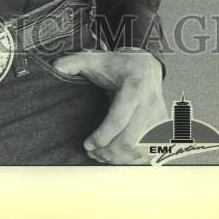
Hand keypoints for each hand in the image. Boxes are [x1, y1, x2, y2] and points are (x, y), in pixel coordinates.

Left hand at [52, 49, 165, 163]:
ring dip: (120, 158)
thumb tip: (55, 69)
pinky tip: (118, 158)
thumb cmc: (118, 65)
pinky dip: (133, 159)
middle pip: (130, 139)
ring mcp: (160, 116)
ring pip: (141, 149)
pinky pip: (151, 151)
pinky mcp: (164, 127)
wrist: (146, 66)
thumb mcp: (94, 59)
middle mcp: (150, 103)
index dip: (102, 136)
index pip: (118, 120)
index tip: (87, 144)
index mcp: (134, 87)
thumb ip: (73, 62)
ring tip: (102, 156)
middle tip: (92, 153)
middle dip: (108, 152)